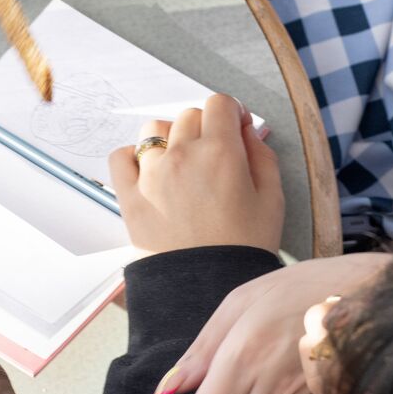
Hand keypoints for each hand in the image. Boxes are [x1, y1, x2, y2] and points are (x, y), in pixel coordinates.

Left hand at [108, 94, 282, 256]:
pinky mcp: (129, 196)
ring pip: (154, 129)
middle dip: (205, 127)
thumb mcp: (272, 199)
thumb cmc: (244, 248)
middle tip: (213, 154)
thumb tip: (247, 131)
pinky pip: (121, 157)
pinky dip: (133, 157)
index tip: (234, 128)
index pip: (219, 103)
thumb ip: (261, 156)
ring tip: (182, 163)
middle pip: (189, 115)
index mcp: (221, 153)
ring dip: (170, 137)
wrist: (207, 289)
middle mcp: (183, 156)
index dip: (230, 112)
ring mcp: (151, 174)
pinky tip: (150, 171)